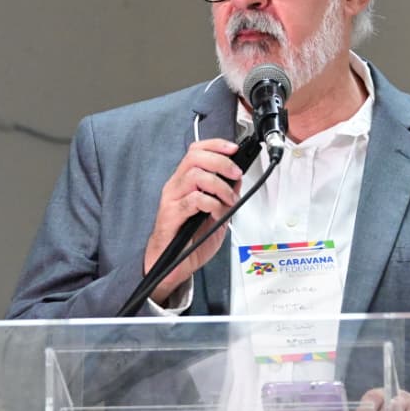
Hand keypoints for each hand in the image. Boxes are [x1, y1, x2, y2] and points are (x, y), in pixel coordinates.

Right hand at [143, 138, 242, 304]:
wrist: (173, 265)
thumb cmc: (190, 240)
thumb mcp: (216, 214)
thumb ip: (226, 196)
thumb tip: (238, 181)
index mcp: (186, 182)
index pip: (196, 151)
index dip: (215, 145)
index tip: (234, 148)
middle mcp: (177, 187)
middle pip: (195, 157)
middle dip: (221, 162)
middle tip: (235, 174)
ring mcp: (172, 199)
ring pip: (195, 175)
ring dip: (219, 185)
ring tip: (229, 199)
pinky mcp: (171, 215)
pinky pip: (193, 200)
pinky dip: (211, 204)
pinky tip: (216, 212)